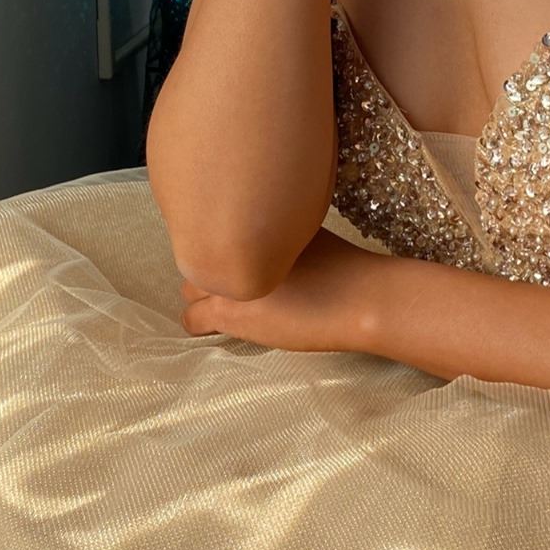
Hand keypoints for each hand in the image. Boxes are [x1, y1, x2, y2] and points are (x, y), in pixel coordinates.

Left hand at [179, 226, 382, 353]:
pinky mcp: (229, 314)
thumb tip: (269, 235)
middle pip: (197, 257)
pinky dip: (198, 324)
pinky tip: (211, 327)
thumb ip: (278, 231)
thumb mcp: (306, 231)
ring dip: (202, 295)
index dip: (220, 249)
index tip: (231, 260)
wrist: (358, 297)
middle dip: (209, 271)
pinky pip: (192, 319)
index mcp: (252, 222)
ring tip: (222, 305)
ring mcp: (227, 280)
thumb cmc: (346, 267)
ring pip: (190, 288)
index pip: (213, 231)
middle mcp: (232, 246)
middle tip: (227, 284)